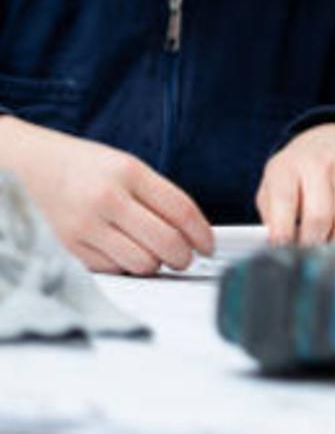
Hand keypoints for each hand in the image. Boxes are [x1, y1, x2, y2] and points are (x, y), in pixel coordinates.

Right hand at [0, 116, 211, 274]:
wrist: (25, 166)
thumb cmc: (81, 166)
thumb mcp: (124, 166)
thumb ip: (155, 195)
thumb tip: (189, 230)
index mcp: (129, 172)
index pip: (181, 210)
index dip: (202, 233)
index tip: (208, 245)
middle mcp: (107, 198)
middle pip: (166, 241)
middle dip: (184, 257)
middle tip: (185, 258)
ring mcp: (85, 225)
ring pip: (142, 262)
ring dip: (155, 265)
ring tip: (154, 257)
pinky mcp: (67, 247)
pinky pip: (113, 269)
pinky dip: (124, 267)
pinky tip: (122, 253)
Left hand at [256, 123, 334, 246]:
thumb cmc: (299, 169)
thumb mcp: (274, 182)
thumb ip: (272, 215)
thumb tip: (278, 249)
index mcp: (289, 167)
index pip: (284, 206)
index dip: (282, 238)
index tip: (281, 255)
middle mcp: (320, 166)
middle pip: (320, 219)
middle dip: (311, 248)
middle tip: (305, 259)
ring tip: (325, 254)